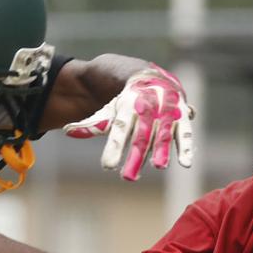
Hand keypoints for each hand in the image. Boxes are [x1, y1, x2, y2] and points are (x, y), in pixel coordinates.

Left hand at [64, 63, 194, 180]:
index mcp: (127, 105)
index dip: (114, 147)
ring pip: (162, 133)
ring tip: (158, 166)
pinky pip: (185, 132)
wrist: (150, 74)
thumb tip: (66, 130)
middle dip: (135, 156)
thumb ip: (92, 123)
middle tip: (128, 178)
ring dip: (161, 149)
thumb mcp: (108, 109)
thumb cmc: (124, 99)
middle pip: (140, 135)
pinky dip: (186, 146)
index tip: (107, 166)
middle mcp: (148, 107)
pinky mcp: (181, 116)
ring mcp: (166, 111)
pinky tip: (185, 163)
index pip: (118, 128)